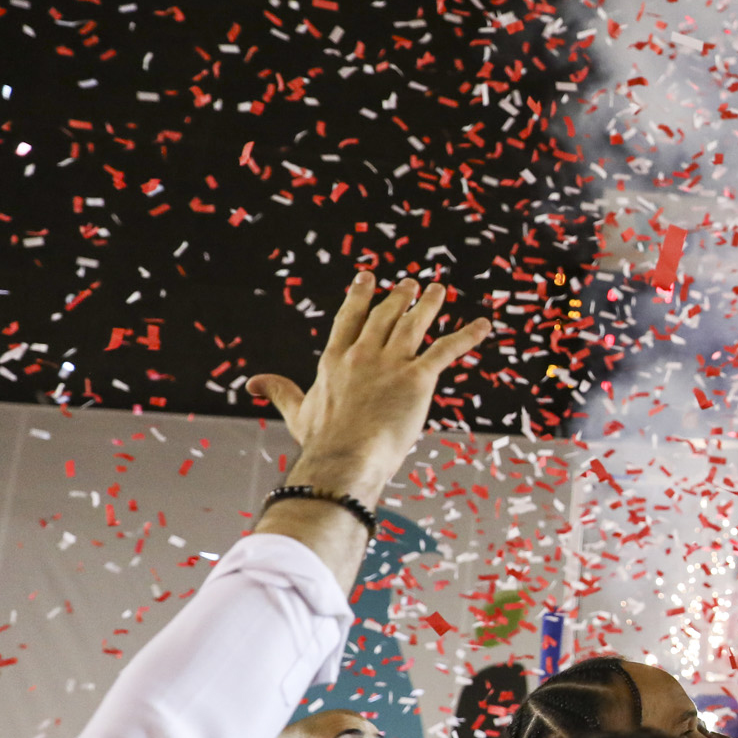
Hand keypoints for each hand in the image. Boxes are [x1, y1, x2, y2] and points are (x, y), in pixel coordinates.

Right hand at [248, 272, 492, 501]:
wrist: (344, 460)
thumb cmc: (321, 443)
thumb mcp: (298, 413)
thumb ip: (281, 391)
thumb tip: (253, 382)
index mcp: (334, 360)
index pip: (349, 318)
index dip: (360, 296)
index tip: (367, 277)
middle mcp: (362, 354)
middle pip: (384, 315)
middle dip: (399, 296)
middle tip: (410, 284)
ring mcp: (390, 363)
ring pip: (414, 323)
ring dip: (428, 304)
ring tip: (437, 290)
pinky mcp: (418, 378)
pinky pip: (447, 349)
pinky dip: (468, 335)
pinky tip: (484, 325)